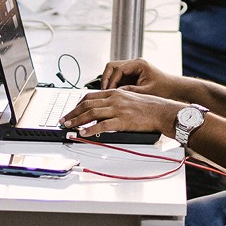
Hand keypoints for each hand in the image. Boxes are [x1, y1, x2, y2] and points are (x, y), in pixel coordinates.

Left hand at [60, 88, 181, 137]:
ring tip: (69, 126)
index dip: (77, 104)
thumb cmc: (147, 106)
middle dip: (72, 113)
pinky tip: (84, 133)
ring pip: (91, 113)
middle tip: (63, 120)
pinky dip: (91, 129)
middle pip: (87, 104)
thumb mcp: (127, 98)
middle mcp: (114, 99)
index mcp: (114, 93)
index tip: (70, 111)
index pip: (89, 96)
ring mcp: (118, 109)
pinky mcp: (123, 120)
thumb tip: (100, 110)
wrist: (161, 111)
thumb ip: (113, 102)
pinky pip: (103, 125)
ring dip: (77, 121)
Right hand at [101, 58, 165, 92]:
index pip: (118, 69)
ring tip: (107, 93)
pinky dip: (114, 84)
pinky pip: (118, 77)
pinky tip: (113, 94)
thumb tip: (114, 93)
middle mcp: (134, 64)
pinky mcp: (131, 75)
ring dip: (109, 81)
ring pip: (113, 71)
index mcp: (138, 64)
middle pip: (112, 66)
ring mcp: (132, 69)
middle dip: (106, 78)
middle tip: (104, 91)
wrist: (174, 89)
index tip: (109, 91)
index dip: (111, 81)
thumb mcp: (147, 92)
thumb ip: (130, 91)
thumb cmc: (164, 89)